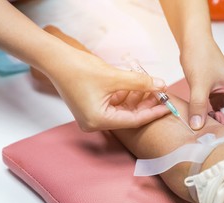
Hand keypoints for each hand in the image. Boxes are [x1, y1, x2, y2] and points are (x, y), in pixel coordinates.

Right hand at [45, 48, 168, 130]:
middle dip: (145, 104)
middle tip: (161, 94)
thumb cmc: (79, 68)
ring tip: (152, 86)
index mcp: (98, 121)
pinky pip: (114, 104)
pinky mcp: (91, 108)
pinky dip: (125, 95)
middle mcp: (95, 123)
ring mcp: (92, 116)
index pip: (133, 120)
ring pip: (122, 109)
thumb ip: (140, 82)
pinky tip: (137, 85)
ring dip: (136, 98)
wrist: (56, 59)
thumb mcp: (115, 77)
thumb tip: (161, 85)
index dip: (152, 112)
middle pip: (128, 116)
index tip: (167, 106)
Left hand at [180, 41, 223, 129]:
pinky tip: (200, 118)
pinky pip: (218, 114)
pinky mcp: (216, 97)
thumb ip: (198, 105)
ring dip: (220, 125)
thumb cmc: (201, 57)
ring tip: (205, 122)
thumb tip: (197, 126)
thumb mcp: (199, 83)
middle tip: (213, 127)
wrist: (193, 43)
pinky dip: (212, 119)